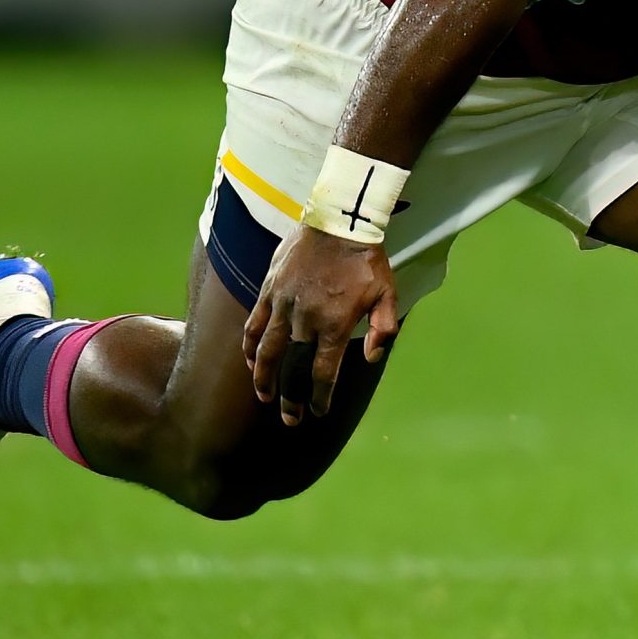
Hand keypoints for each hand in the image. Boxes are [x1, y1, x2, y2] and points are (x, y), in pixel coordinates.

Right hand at [243, 225, 400, 425]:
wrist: (340, 219)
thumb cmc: (367, 258)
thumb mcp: (388, 293)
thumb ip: (383, 329)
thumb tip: (371, 359)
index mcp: (335, 325)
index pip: (324, 373)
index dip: (320, 397)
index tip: (318, 412)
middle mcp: (305, 320)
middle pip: (292, 369)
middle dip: (290, 398)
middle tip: (290, 419)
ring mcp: (283, 305)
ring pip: (266, 351)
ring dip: (263, 378)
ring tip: (264, 396)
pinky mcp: (269, 290)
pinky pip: (254, 324)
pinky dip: (250, 346)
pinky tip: (250, 360)